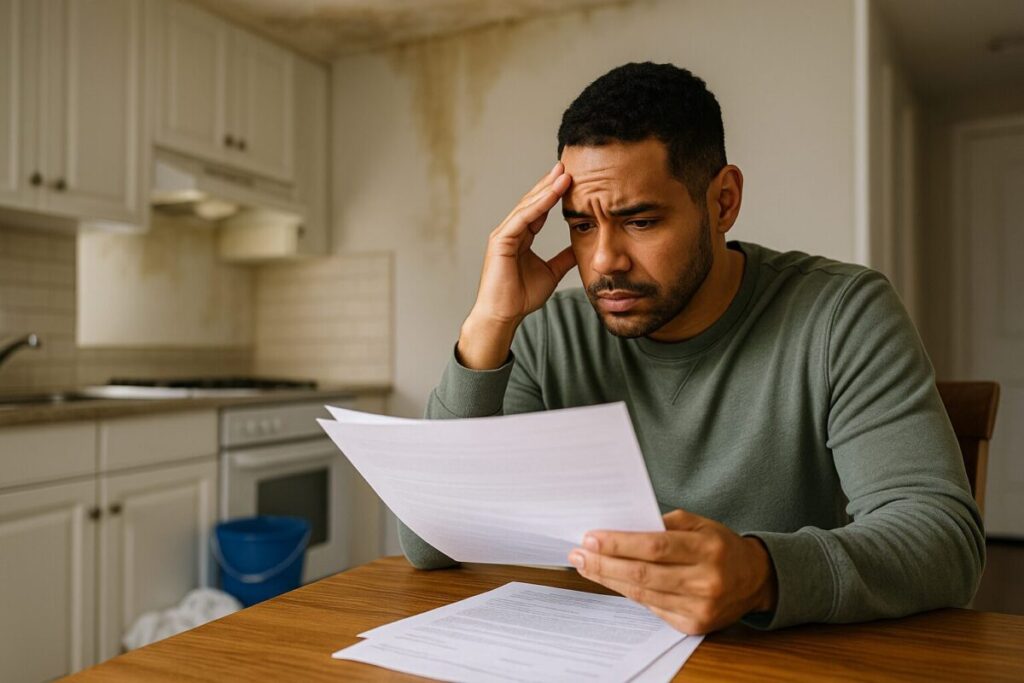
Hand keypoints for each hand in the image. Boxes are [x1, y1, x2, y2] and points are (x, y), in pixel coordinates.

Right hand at [458, 162, 575, 368]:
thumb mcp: (551, 273)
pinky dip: (538, 205)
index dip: (554, 194)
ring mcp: (503, 234)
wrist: (504, 315)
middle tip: (567, 166)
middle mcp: (510, 231)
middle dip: (550, 184)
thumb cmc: (521, 297)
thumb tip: (580, 248)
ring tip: (564, 174)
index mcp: (520, 237)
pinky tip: (552, 193)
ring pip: (528, 206)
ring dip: (546, 189)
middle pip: (532, 202)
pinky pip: (522, 218)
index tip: (572, 180)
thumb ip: (563, 258)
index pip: (539, 209)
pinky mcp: (500, 241)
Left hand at [568, 509, 777, 634]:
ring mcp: (700, 607)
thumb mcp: (700, 523)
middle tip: (578, 554)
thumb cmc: (720, 546)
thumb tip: (620, 527)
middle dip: (604, 563)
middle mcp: (706, 580)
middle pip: (643, 573)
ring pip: (643, 593)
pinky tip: (611, 580)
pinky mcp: (694, 625)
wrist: (754, 579)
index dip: (619, 543)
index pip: (654, 546)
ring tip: (586, 565)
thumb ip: (663, 523)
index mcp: (708, 548)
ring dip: (609, 579)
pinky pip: (652, 607)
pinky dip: (628, 593)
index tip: (591, 537)